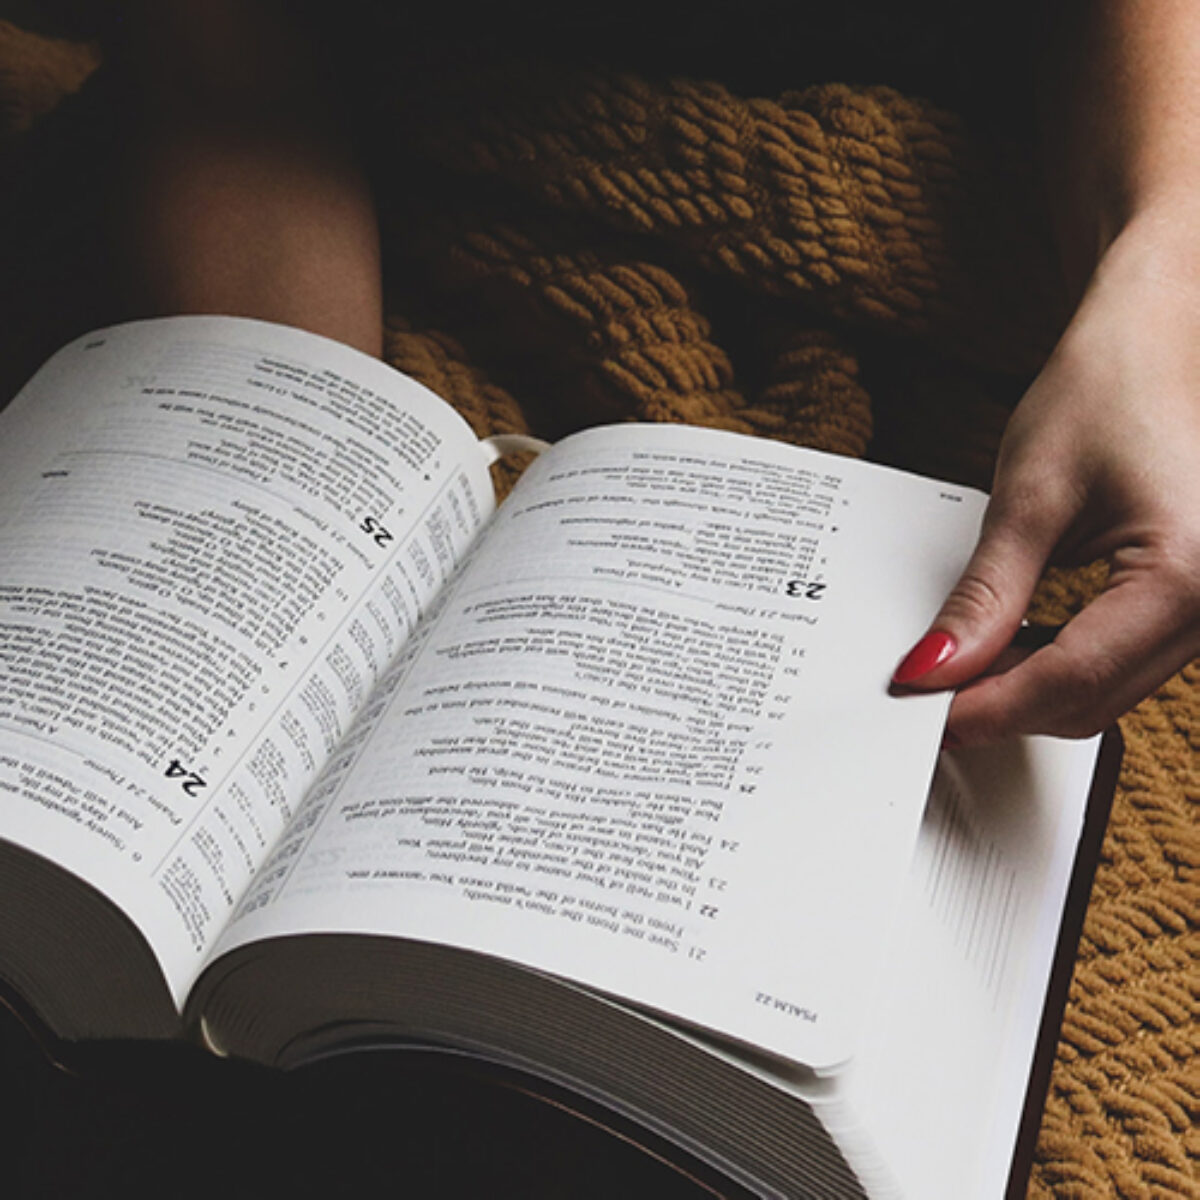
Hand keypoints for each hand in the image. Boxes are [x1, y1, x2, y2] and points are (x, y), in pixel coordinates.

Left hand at [892, 213, 1199, 742]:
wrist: (1153, 343)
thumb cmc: (1105, 392)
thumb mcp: (1029, 497)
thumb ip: (985, 596)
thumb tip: (933, 671)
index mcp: (1189, 573)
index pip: (1071, 680)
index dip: (986, 707)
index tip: (922, 711)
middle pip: (1091, 701)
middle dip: (1002, 707)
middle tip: (925, 695)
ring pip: (1105, 695)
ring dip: (1027, 693)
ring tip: (956, 667)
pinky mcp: (1190, 606)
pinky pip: (1118, 665)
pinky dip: (1056, 668)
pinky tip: (1007, 648)